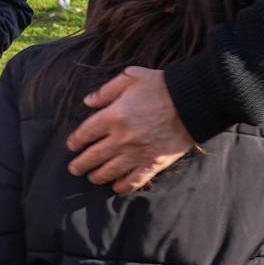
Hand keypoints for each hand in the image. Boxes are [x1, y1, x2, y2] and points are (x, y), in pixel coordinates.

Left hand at [65, 66, 193, 193]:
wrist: (191, 101)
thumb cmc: (160, 86)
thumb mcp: (130, 77)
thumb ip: (106, 90)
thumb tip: (87, 102)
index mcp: (114, 116)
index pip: (86, 133)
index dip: (76, 141)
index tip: (71, 145)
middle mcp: (122, 138)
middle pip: (94, 156)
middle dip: (80, 164)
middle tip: (74, 169)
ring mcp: (137, 153)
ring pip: (110, 171)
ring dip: (97, 176)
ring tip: (91, 177)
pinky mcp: (153, 163)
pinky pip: (134, 180)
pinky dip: (123, 186)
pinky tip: (116, 187)